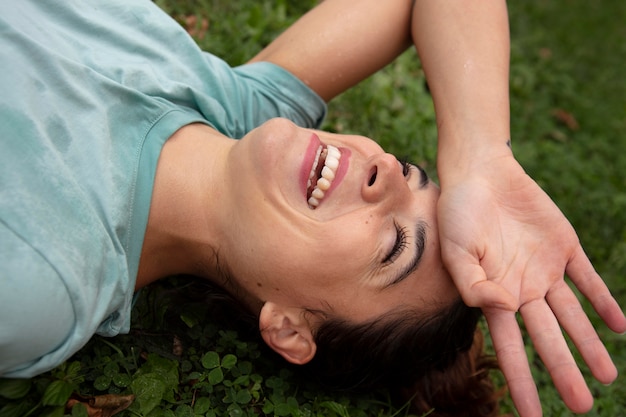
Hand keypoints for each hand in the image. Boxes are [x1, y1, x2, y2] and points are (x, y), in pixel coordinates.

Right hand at [436, 154, 625, 416]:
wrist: (481, 172)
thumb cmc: (458, 212)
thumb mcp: (455, 250)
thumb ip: (473, 284)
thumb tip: (502, 309)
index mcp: (494, 294)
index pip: (510, 347)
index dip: (520, 380)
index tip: (529, 414)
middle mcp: (522, 288)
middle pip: (547, 338)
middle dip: (563, 371)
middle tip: (582, 405)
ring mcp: (546, 269)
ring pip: (572, 315)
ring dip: (589, 344)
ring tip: (607, 377)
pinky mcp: (564, 246)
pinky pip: (588, 279)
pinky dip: (603, 301)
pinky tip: (620, 325)